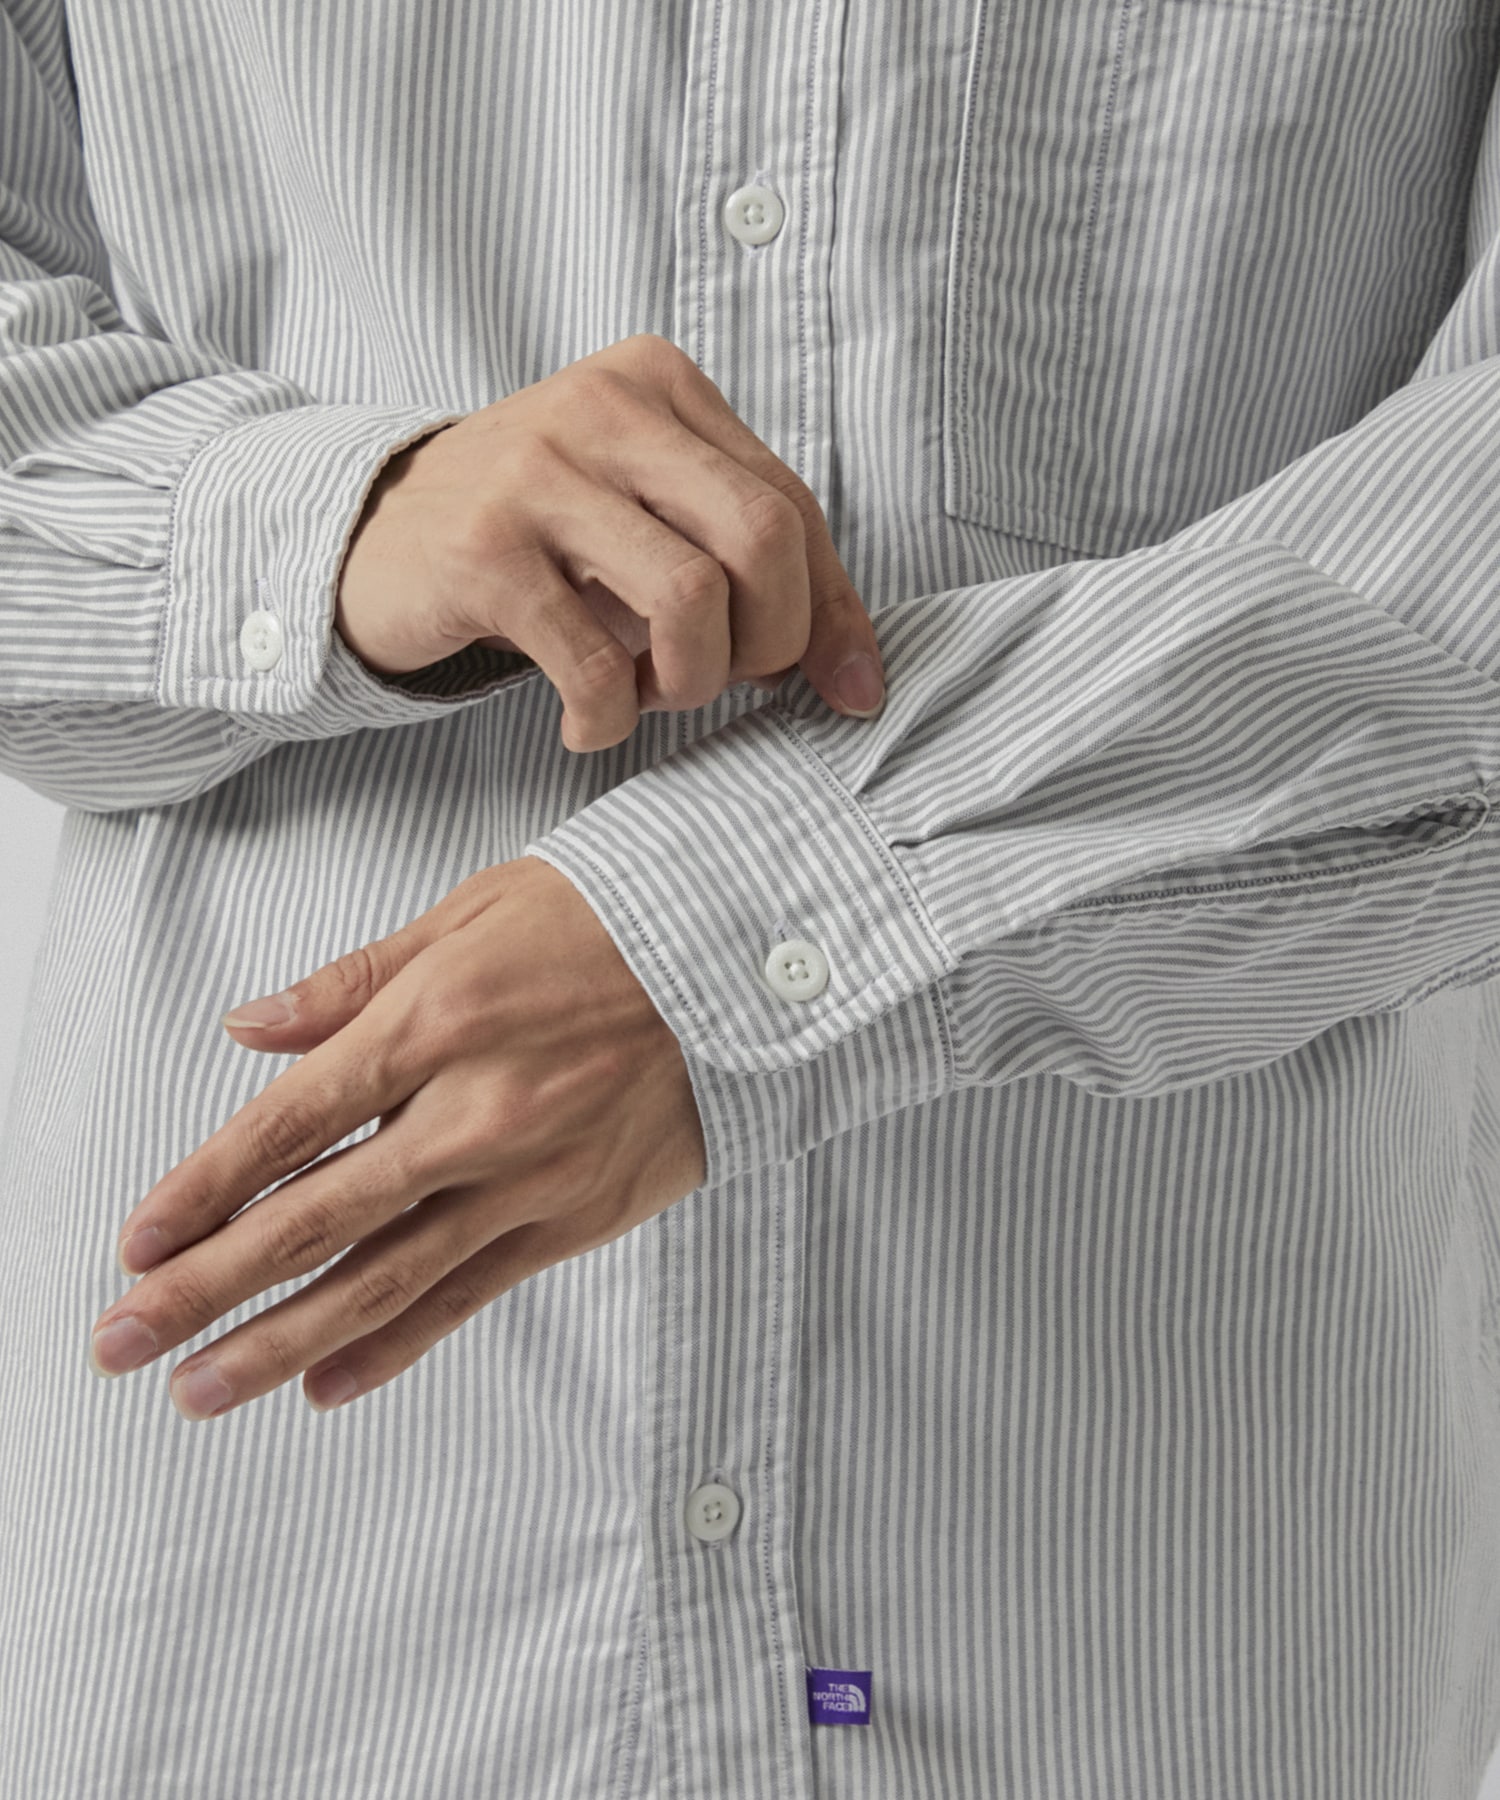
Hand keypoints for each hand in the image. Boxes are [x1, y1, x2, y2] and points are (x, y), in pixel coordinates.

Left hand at [86, 857, 707, 1418]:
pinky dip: (396, 1345)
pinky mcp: (573, 1219)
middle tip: (120, 1341)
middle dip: (205, 1287)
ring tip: (200, 1389)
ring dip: (280, 1342)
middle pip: (315, 1219)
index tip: (136, 1242)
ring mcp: (525, 1178)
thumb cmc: (612, 922)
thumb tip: (250, 1029)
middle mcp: (472, 1113)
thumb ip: (353, 982)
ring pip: (382, 1279)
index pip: (288, 1124)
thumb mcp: (472, 914)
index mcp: (434, 1024)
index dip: (202, 1189)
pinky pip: (471, 1296)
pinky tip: (329, 1384)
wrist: (749, 962)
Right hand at [336, 331, 887, 750]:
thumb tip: (860, 677)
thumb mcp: (647, 520)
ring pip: (691, 597)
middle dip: (768, 642)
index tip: (842, 688)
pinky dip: (608, 718)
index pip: (792, 505)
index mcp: (659, 383)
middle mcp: (602, 407)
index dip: (828, 613)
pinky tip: (586, 720)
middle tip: (723, 681)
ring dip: (688, 683)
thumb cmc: (537, 536)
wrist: (375, 538)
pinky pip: (596, 663)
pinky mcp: (484, 551)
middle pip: (762, 538)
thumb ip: (749, 568)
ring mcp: (537, 472)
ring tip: (647, 693)